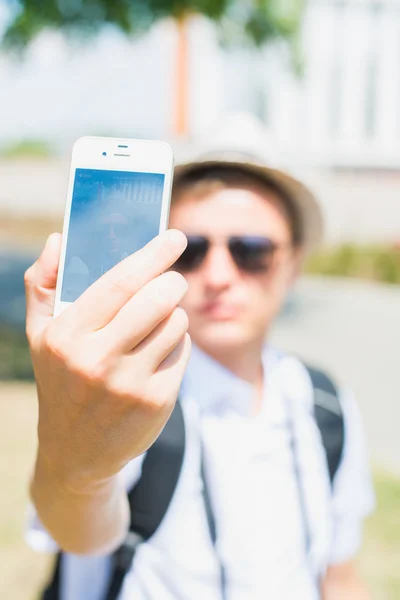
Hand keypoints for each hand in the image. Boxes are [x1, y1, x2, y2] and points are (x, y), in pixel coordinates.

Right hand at [25, 230, 190, 492]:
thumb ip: (42, 283)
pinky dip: (176, 343)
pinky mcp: (156, 401)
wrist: (75, 453)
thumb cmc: (60, 381)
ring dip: (174, 313)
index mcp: (67, 336)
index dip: (153, 255)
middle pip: (157, 300)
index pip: (119, 282)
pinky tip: (157, 352)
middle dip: (173, 281)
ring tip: (158, 321)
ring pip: (176, 323)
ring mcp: (130, 384)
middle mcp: (97, 360)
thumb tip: (58, 239)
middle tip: (173, 279)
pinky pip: (181, 352)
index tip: (175, 237)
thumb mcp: (39, 335)